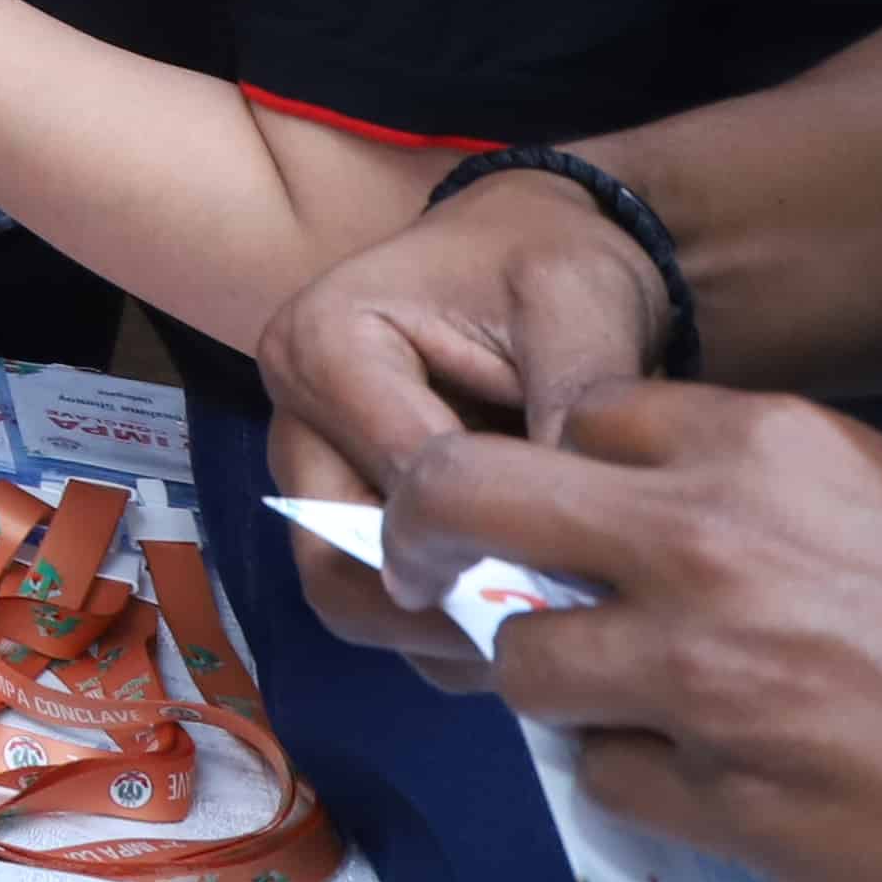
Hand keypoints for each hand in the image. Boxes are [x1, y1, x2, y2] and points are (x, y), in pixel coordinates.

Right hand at [263, 168, 682, 673]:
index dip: (490, 545)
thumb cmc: (548, 262)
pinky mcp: (345, 505)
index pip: (396, 486)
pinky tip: (526, 612)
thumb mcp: (579, 308)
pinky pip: (378, 594)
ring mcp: (313, 470)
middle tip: (552, 636)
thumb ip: (569, 413)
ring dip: (444, 632)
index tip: (587, 579)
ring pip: (350, 597)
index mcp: (323, 346)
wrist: (531, 245)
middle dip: (444, 614)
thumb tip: (574, 544)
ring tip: (545, 629)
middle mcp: (294, 416)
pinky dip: (446, 624)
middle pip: (334, 564)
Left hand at [402, 386, 881, 881]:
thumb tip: (605, 489)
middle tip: (422, 563)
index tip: (559, 504)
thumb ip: (741, 481)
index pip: (577, 417)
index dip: (560, 465)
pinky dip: (638, 776)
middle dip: (424, 528)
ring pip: (524, 659)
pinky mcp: (726, 793)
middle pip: (464, 496)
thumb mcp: (881, 500)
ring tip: (634, 694)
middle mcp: (711, 544)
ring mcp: (708, 674)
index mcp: (763, 449)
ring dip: (560, 680)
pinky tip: (713, 772)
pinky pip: (604, 771)